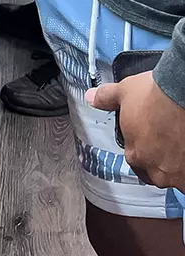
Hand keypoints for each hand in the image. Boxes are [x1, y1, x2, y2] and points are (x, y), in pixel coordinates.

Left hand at [86, 72, 184, 188]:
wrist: (181, 94)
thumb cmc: (156, 95)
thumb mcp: (124, 91)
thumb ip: (106, 98)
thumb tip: (91, 98)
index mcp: (134, 153)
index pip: (135, 156)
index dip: (141, 144)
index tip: (149, 134)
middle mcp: (155, 169)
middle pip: (154, 170)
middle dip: (157, 158)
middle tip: (164, 139)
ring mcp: (176, 174)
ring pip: (174, 176)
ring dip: (174, 164)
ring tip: (177, 143)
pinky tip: (184, 153)